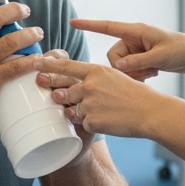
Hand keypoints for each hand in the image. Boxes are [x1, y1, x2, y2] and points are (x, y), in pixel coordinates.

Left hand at [33, 55, 163, 137]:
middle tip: (42, 85)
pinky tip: (105, 121)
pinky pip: (82, 123)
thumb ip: (94, 79)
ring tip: (92, 109)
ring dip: (74, 110)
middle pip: (63, 88)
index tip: (34, 62)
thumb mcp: (114, 78)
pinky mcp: (92, 121)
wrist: (150, 112)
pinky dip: (90, 123)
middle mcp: (90, 85)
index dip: (47, 64)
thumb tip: (76, 84)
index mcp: (96, 71)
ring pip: (70, 108)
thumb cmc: (135, 95)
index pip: (66, 66)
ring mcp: (89, 103)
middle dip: (52, 88)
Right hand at [69, 18, 184, 81]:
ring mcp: (135, 48)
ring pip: (120, 66)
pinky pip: (128, 69)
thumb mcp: (160, 57)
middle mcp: (132, 38)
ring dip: (134, 73)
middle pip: (113, 56)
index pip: (107, 26)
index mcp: (135, 31)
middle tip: (145, 72)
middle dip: (125, 68)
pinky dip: (139, 74)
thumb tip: (117, 67)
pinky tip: (153, 73)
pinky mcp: (139, 57)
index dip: (89, 25)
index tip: (72, 23)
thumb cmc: (180, 50)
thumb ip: (138, 62)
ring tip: (152, 72)